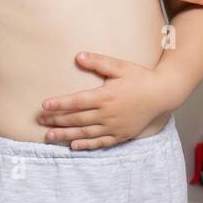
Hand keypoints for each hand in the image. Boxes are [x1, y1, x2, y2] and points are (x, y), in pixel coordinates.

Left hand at [38, 53, 173, 149]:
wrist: (163, 94)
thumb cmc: (141, 77)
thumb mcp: (121, 66)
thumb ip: (99, 62)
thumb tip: (78, 56)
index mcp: (106, 96)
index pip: (77, 101)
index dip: (59, 104)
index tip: (44, 105)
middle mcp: (107, 114)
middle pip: (77, 118)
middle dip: (56, 119)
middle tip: (39, 120)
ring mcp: (114, 126)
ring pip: (85, 132)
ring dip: (65, 134)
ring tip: (49, 135)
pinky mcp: (121, 134)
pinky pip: (100, 142)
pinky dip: (86, 145)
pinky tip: (73, 146)